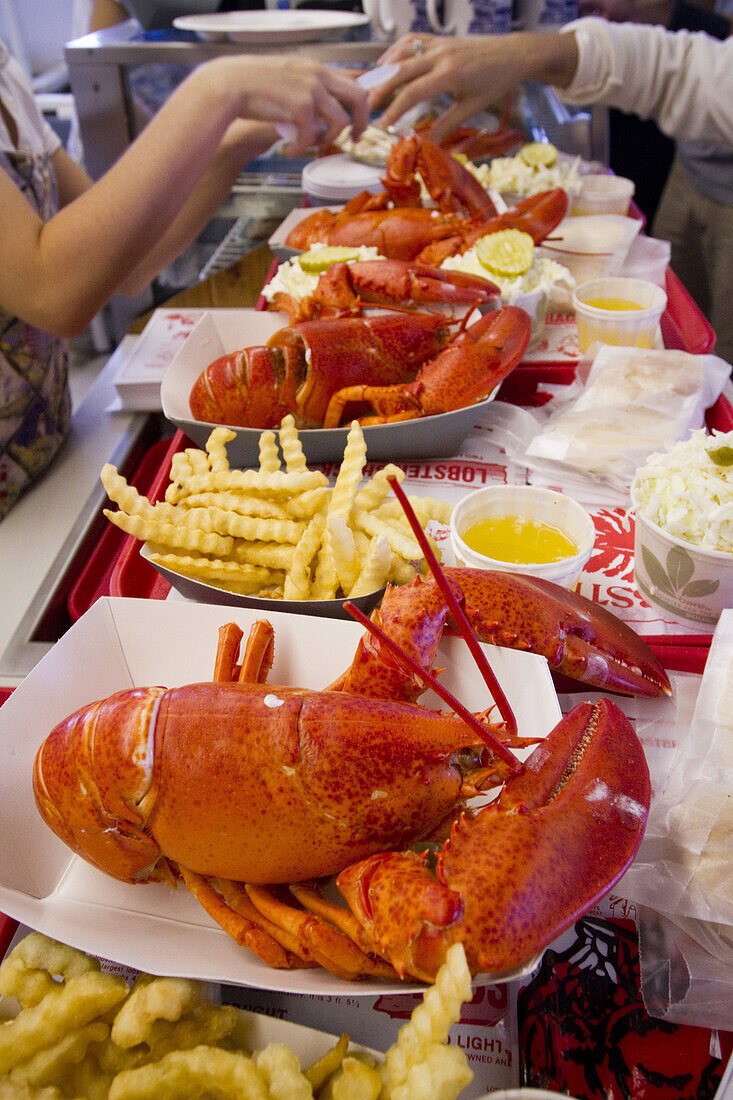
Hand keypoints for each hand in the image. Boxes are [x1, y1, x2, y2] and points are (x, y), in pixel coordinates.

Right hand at [209, 56, 369, 155]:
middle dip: (362, 122)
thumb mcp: (287, 83)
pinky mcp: (301, 105)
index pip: (352, 82)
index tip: (358, 123)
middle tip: (355, 139)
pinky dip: (302, 148)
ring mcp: (311, 88)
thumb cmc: (253, 88)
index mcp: (316, 68)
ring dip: (330, 140)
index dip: (360, 106)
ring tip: (314, 146)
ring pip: (341, 121)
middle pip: (359, 97)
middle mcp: (318, 74)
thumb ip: (307, 96)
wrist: (229, 85)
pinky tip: (289, 151)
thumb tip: (324, 120)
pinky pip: (313, 135)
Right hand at [368, 34, 532, 143]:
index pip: (413, 93)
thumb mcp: (472, 107)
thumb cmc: (496, 81)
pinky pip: (412, 40)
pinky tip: (387, 62)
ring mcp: (439, 44)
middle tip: (366, 107)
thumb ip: (447, 123)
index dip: (394, 110)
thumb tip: (427, 142)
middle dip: (381, 89)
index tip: (382, 126)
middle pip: (401, 71)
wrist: (513, 54)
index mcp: (450, 74)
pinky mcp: (440, 39)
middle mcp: (441, 55)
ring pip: (403, 52)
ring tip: (371, 85)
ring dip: (384, 68)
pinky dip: (396, 50)